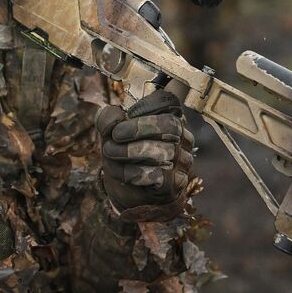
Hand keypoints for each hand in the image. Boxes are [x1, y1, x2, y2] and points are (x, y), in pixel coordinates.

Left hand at [95, 89, 194, 221]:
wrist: (128, 191)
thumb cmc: (124, 155)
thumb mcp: (111, 133)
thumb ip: (108, 119)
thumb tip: (115, 118)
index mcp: (169, 117)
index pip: (169, 102)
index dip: (147, 105)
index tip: (126, 114)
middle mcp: (182, 137)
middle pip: (171, 125)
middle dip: (139, 128)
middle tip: (116, 135)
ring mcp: (182, 162)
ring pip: (164, 151)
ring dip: (130, 151)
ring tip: (111, 153)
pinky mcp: (175, 184)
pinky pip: (159, 175)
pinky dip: (135, 173)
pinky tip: (124, 174)